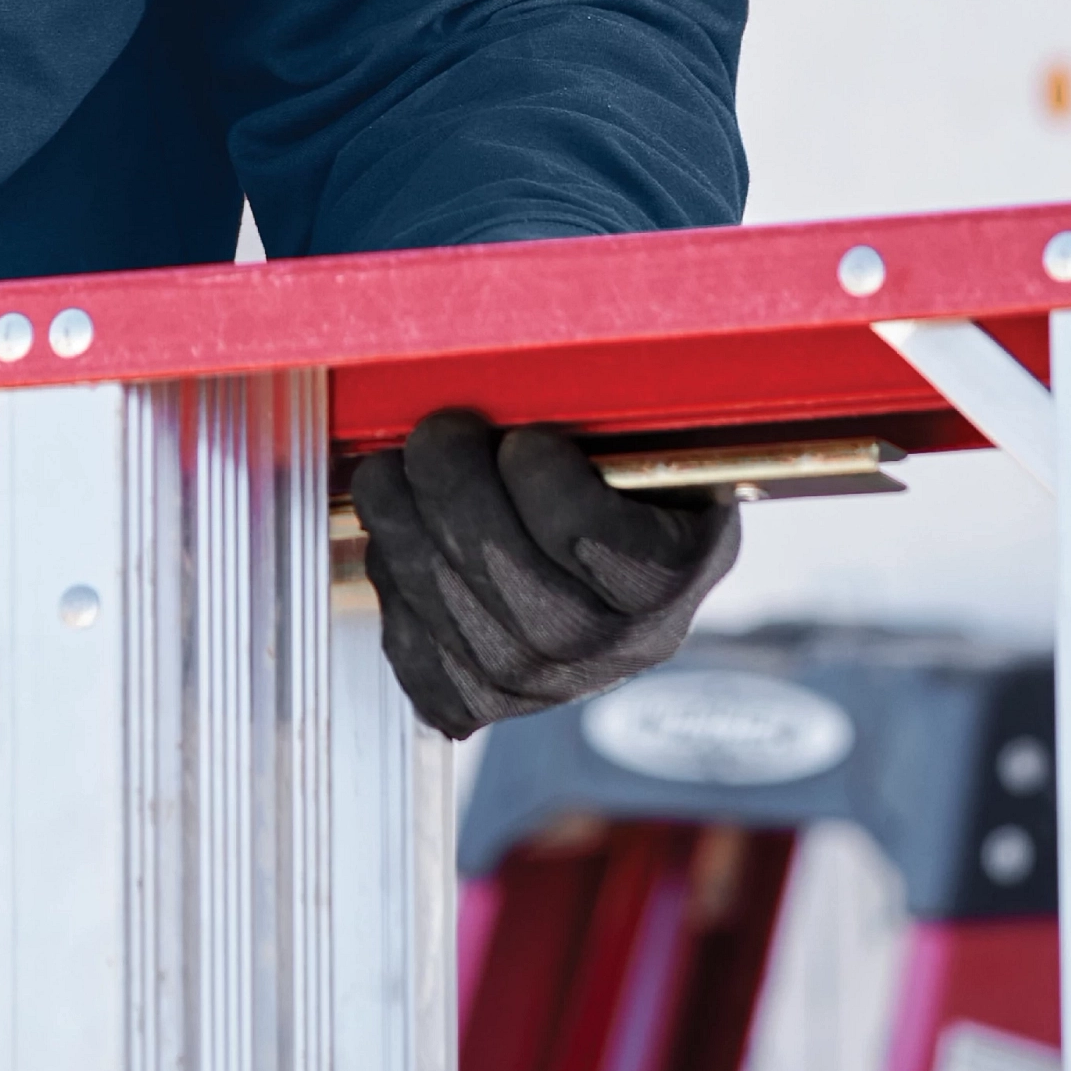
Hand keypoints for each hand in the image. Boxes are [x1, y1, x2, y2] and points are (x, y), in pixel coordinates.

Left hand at [349, 407, 738, 740]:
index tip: (523, 442)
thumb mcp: (618, 414)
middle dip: (461, 508)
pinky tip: (395, 541)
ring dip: (408, 541)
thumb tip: (520, 370)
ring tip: (389, 475)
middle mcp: (631, 643)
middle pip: (541, 613)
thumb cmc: (592, 449)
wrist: (584, 514)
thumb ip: (588, 401)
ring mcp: (559, 684)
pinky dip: (396, 603)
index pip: (617, 557)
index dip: (553, 497)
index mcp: (681, 563)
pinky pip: (429, 673)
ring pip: (475, 643)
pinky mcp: (490, 700)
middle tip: (434, 435)